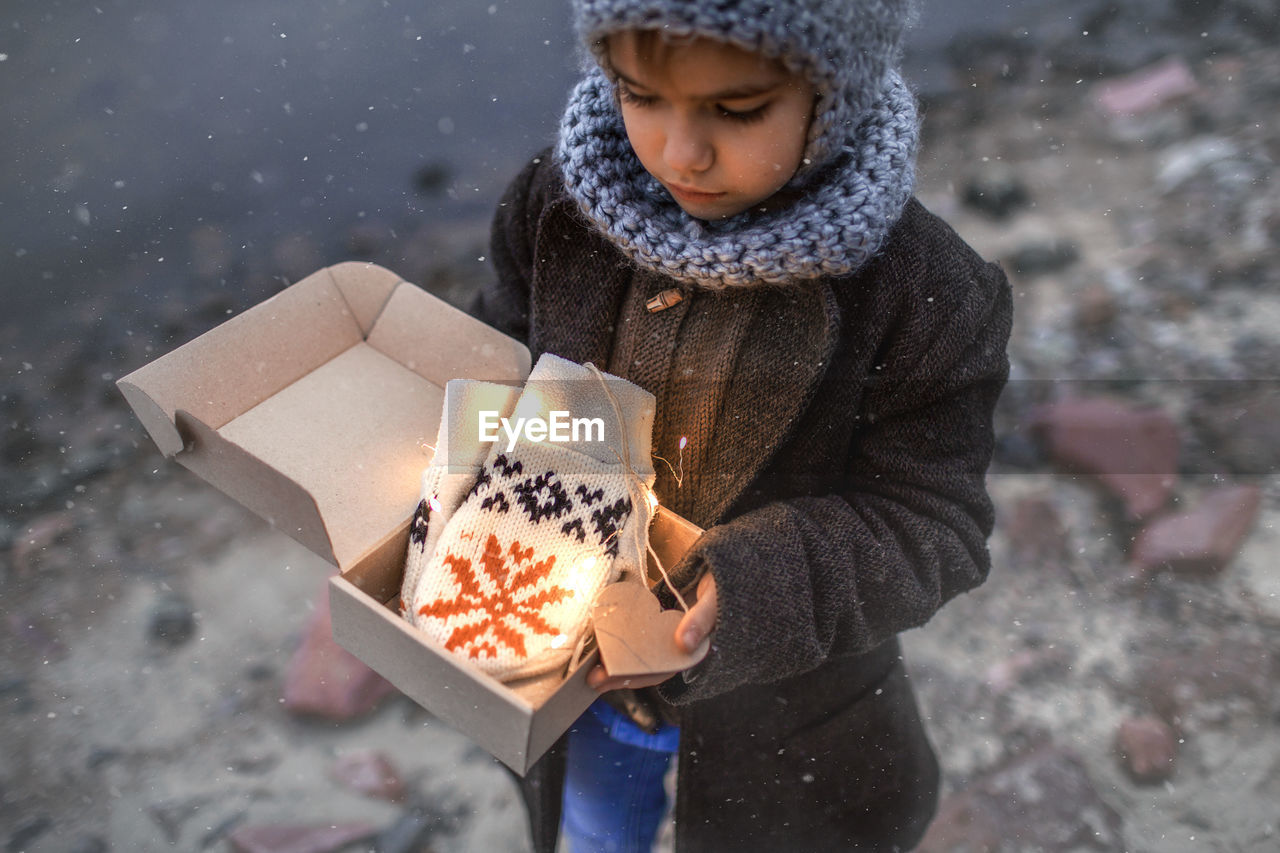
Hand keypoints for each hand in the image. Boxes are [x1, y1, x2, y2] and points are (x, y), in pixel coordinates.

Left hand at [586, 572, 717, 692]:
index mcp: (695, 650)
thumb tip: (683, 643)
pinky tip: (605, 634)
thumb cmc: (728, 581)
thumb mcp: (716, 599)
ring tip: (591, 661)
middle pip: (646, 664)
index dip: (633, 676)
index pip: (661, 670)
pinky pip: (641, 629)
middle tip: (589, 677)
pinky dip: (624, 633)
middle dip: (618, 672)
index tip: (607, 677)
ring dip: (618, 654)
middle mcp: (680, 645)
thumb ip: (701, 620)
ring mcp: (670, 631)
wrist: (734, 562)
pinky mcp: (662, 615)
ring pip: (641, 650)